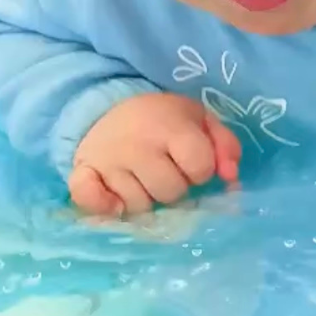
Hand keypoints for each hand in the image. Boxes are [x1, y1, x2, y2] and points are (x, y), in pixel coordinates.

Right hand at [68, 93, 240, 215]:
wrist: (115, 109)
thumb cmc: (167, 120)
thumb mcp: (202, 120)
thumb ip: (225, 146)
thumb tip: (232, 179)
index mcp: (171, 127)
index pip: (200, 166)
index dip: (202, 171)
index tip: (194, 164)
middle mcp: (138, 144)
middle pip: (170, 192)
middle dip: (176, 188)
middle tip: (168, 172)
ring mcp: (109, 160)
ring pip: (139, 206)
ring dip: (146, 200)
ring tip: (145, 180)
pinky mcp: (83, 171)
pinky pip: (90, 201)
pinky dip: (104, 206)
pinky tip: (115, 201)